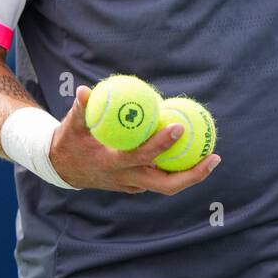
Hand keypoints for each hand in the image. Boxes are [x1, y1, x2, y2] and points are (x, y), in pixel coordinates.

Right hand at [48, 85, 221, 194]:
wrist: (63, 169)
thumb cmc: (70, 142)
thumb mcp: (71, 126)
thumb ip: (80, 110)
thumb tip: (84, 90)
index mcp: (113, 165)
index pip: (142, 156)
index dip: (161, 145)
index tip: (179, 127)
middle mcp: (127, 180)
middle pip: (167, 186)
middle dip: (193, 175)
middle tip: (214, 156)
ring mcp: (133, 185)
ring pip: (167, 185)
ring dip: (191, 174)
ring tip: (212, 156)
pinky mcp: (136, 185)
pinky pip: (161, 178)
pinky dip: (177, 168)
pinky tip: (191, 151)